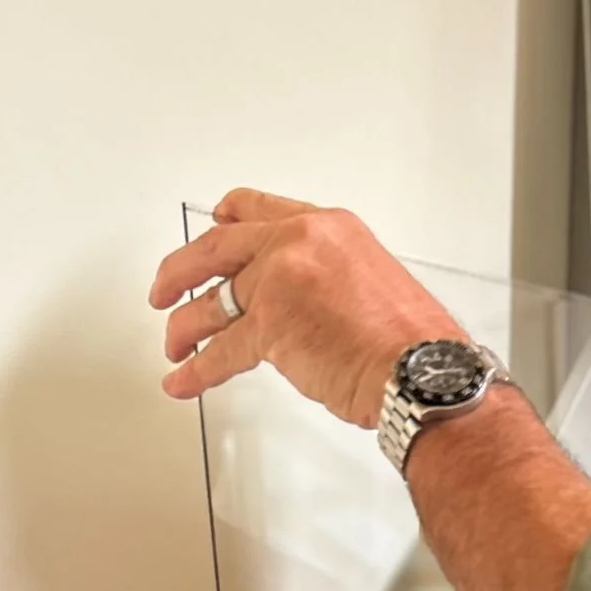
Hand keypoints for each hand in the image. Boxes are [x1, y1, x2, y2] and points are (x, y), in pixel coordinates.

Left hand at [148, 189, 460, 424]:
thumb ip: (328, 279)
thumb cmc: (414, 343)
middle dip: (180, 271)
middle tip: (166, 287)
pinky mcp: (269, 326)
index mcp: (328, 227)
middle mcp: (299, 244)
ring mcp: (279, 282)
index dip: (226, 221)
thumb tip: (304, 304)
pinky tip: (183, 379)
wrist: (424, 373)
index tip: (213, 225)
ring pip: (212, 302)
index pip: (259, 211)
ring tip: (174, 344)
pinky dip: (196, 370)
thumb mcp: (373, 282)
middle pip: (217, 248)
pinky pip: (220, 351)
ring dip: (185, 327)